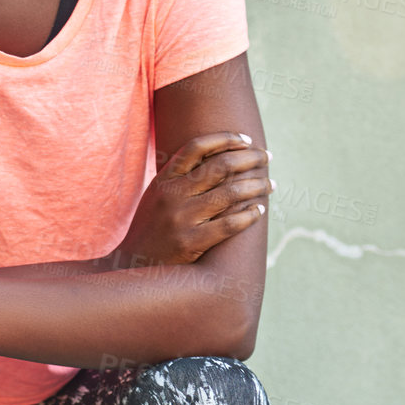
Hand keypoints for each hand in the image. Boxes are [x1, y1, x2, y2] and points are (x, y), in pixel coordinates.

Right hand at [113, 132, 270, 266]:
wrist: (133, 265)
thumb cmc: (151, 228)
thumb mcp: (157, 196)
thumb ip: (180, 177)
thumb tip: (218, 158)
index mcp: (164, 179)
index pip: (196, 147)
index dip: (225, 139)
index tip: (246, 141)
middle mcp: (172, 195)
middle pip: (219, 166)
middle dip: (250, 158)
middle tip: (267, 157)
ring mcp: (181, 218)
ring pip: (230, 193)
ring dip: (256, 185)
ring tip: (271, 184)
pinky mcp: (191, 242)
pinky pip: (229, 224)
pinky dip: (249, 215)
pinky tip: (259, 211)